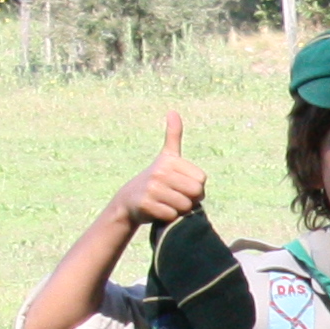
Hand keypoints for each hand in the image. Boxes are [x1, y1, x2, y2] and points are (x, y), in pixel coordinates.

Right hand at [113, 112, 206, 232]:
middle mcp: (159, 172)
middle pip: (195, 194)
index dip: (195, 188)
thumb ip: (173, 136)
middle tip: (174, 196)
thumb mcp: (166, 156)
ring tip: (166, 203)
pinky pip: (172, 216)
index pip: (201, 181)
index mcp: (169, 161)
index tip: (180, 185)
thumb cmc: (156, 179)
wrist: (128, 200)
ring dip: (179, 210)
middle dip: (189, 200)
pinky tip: (158, 210)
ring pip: (185, 207)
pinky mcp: (146, 204)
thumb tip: (173, 111)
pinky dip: (168, 217)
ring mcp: (151, 188)